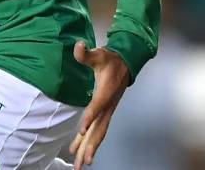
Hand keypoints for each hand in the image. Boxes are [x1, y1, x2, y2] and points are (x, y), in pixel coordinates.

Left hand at [68, 41, 128, 168]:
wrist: (126, 63)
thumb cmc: (110, 59)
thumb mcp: (99, 53)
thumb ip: (86, 52)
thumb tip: (77, 45)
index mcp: (106, 92)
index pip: (97, 106)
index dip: (89, 117)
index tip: (82, 130)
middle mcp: (108, 106)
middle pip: (99, 129)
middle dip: (90, 146)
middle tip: (82, 162)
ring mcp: (108, 112)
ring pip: (98, 134)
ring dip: (89, 149)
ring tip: (79, 166)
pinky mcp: (105, 113)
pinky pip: (97, 131)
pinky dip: (88, 142)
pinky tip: (78, 152)